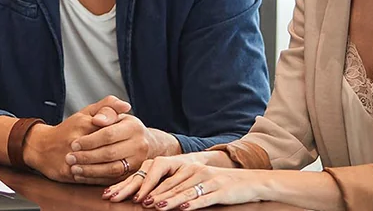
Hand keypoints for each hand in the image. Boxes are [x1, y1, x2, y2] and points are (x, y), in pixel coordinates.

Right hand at [23, 96, 130, 182]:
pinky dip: (105, 178)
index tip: (126, 139)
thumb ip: (107, 106)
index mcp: (83, 124)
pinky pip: (93, 179)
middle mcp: (75, 141)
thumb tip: (127, 105)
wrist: (41, 147)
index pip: (110, 133)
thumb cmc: (68, 129)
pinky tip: (112, 174)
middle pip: (108, 153)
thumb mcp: (86, 112)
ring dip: (115, 168)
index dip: (121, 139)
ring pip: (102, 168)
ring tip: (121, 165)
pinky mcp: (68, 174)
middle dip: (121, 155)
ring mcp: (71, 159)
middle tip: (129, 154)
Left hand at [65, 114, 180, 184]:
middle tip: (69, 158)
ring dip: (90, 170)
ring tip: (74, 168)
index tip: (74, 144)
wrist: (138, 141)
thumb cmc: (120, 124)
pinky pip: (112, 179)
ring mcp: (137, 162)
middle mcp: (139, 146)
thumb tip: (98, 119)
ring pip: (111, 169)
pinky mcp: (132, 174)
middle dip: (87, 156)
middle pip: (109, 153)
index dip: (90, 140)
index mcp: (134, 128)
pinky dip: (95, 179)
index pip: (108, 135)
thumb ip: (106, 110)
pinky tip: (81, 176)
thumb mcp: (114, 113)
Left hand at [102, 154, 264, 208]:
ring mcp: (207, 179)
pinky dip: (193, 203)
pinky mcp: (221, 190)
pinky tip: (183, 208)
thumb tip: (146, 198)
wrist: (249, 181)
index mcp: (183, 166)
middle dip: (147, 193)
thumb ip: (172, 186)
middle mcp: (193, 170)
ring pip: (183, 190)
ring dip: (168, 199)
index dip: (139, 184)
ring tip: (154, 205)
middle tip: (131, 201)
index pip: (155, 174)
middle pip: (166, 183)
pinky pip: (205, 198)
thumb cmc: (216, 183)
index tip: (123, 194)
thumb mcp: (193, 180)